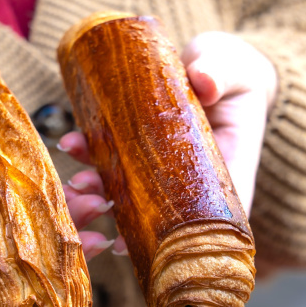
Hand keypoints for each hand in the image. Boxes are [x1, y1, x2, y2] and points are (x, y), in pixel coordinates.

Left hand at [58, 32, 277, 258]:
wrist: (215, 60)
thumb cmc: (233, 71)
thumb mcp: (232, 70)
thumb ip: (221, 73)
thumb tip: (205, 81)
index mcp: (226, 169)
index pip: (211, 217)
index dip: (182, 238)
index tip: (153, 246)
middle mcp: (191, 178)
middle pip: (161, 214)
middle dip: (127, 218)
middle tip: (99, 206)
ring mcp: (164, 166)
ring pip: (131, 191)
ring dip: (101, 190)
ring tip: (78, 179)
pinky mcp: (142, 148)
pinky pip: (114, 159)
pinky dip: (91, 155)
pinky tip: (73, 143)